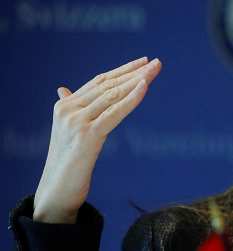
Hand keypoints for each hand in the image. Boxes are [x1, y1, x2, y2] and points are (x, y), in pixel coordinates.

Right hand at [33, 57, 162, 222]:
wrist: (57, 188)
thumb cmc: (68, 161)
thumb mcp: (68, 131)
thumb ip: (71, 108)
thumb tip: (64, 89)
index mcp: (64, 105)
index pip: (99, 81)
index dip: (122, 70)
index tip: (142, 62)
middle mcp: (68, 109)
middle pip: (108, 85)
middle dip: (135, 72)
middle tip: (156, 62)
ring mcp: (77, 121)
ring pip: (113, 95)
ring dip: (138, 80)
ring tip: (155, 70)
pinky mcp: (88, 135)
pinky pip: (115, 113)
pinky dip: (132, 99)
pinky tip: (144, 87)